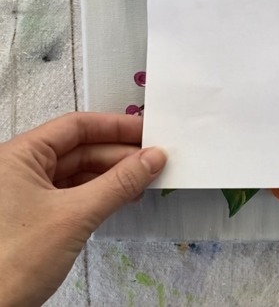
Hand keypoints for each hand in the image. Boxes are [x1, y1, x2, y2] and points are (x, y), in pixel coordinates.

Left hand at [0, 112, 165, 305]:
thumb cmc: (10, 263)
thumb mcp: (76, 215)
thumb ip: (119, 183)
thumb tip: (151, 159)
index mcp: (17, 157)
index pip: (75, 127)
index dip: (114, 127)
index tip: (147, 132)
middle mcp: (18, 170)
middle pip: (79, 149)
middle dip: (119, 155)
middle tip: (154, 160)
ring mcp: (24, 195)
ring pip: (78, 173)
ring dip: (113, 176)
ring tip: (144, 180)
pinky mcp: (34, 218)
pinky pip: (73, 194)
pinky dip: (100, 194)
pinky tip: (123, 197)